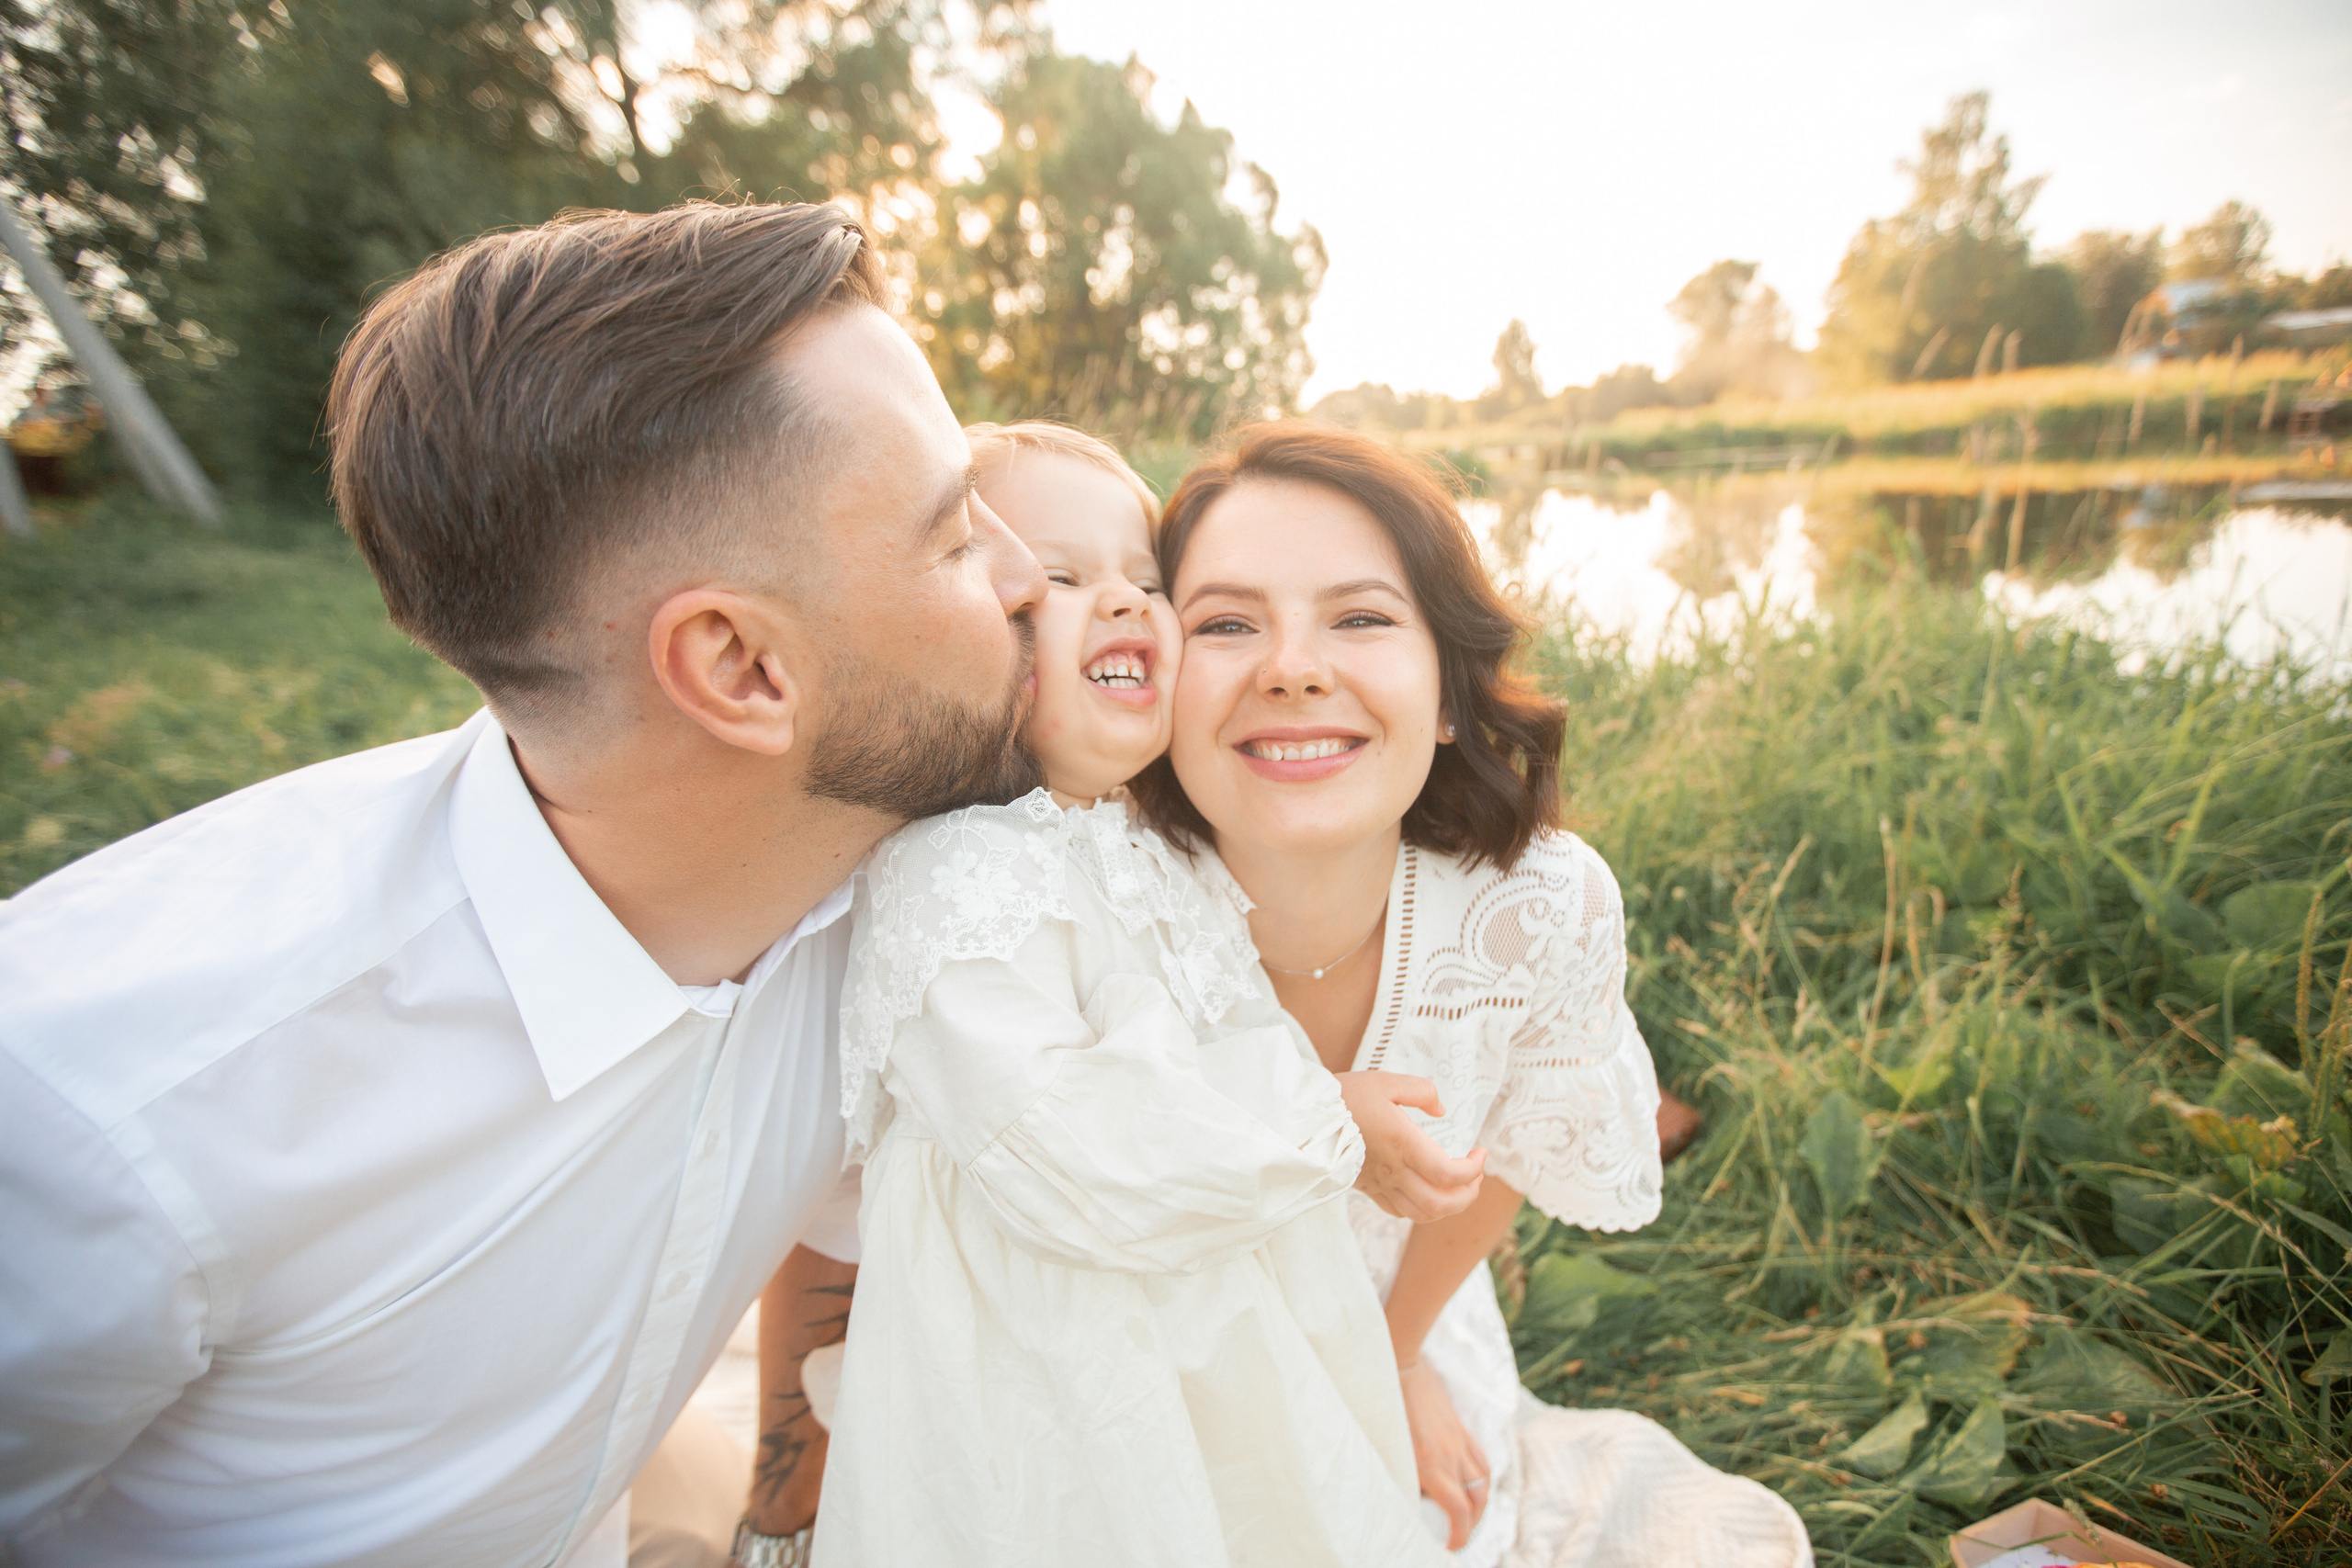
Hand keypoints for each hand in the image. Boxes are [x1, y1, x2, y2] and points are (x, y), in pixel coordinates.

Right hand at [1338, 1071, 1485, 1221]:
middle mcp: (1394, 1171)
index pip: (1449, 1174)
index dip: (1473, 1169)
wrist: (1307, 1118)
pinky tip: (1426, 1191)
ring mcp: (1380, 1184)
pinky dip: (1422, 1209)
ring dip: (1448, 1207)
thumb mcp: (1387, 1081)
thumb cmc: (1347, 1096)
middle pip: (1441, 1203)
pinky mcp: (1368, 1189)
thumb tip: (1441, 1109)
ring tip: (1457, 1188)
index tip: (1480, 1153)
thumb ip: (1422, 1091)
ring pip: (1422, 1214)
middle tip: (1476, 1176)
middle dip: (1468, 1195)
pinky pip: (1400, 1212)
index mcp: (1403, 1144)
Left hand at [1400, 1359, 1489, 1549]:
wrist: (1398, 1361)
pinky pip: (1480, 1459)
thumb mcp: (1384, 1447)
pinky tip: (1472, 1485)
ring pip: (1482, 1481)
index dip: (1459, 1536)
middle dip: (1470, 1526)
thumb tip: (1398, 1498)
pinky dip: (1480, 1479)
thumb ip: (1395, 1474)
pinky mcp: (1460, 1426)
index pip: (1458, 1512)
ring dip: (1479, 1505)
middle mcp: (1450, 1454)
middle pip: (1475, 1501)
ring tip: (1467, 1517)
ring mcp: (1458, 1439)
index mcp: (1430, 1464)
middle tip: (1456, 1537)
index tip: (1449, 1547)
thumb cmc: (1382, 1405)